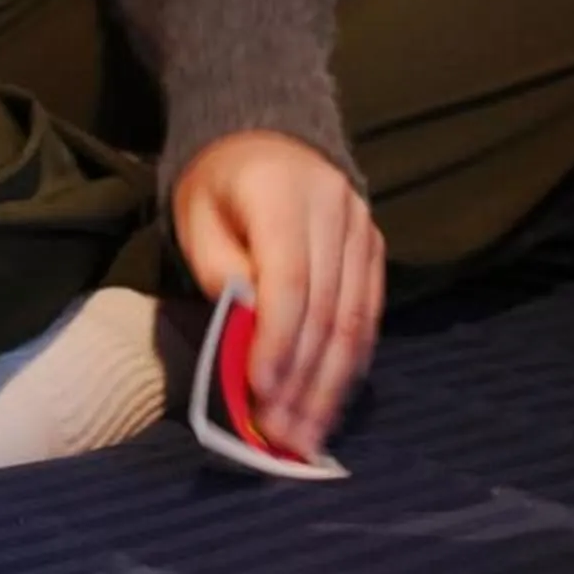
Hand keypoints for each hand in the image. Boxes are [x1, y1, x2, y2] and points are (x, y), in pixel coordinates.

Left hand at [173, 130, 385, 459]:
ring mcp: (362, 227)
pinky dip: (350, 364)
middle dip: (303, 381)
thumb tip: (247, 336)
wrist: (265, 136)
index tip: (260, 391)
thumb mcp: (198, 216)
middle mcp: (334, 208)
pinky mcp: (375, 248)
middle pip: (326, 309)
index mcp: (282, 192)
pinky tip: (330, 403)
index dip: (277, 340)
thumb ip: (221, 271)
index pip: (289, 279)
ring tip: (306, 437)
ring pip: (354, 320)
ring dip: (330, 386)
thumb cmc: (219, 185)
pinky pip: (368, 314)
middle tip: (280, 437)